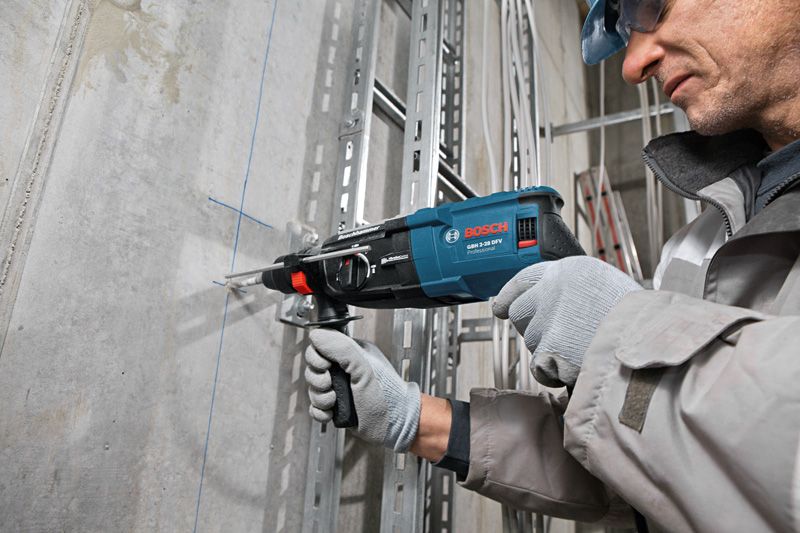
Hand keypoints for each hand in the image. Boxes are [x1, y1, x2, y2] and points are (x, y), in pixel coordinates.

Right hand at [304, 328, 420, 451]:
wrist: (395, 426)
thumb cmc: (389, 397)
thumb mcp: (364, 368)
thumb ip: (341, 348)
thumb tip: (318, 334)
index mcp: (352, 354)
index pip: (321, 347)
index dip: (317, 357)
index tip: (326, 366)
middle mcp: (345, 370)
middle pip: (313, 369)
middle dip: (318, 380)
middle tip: (330, 385)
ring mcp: (340, 389)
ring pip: (314, 389)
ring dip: (321, 398)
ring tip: (335, 401)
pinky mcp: (337, 406)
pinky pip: (316, 407)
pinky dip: (320, 411)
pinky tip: (331, 412)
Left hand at [493, 256, 641, 387]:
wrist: (653, 342)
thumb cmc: (640, 320)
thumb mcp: (608, 288)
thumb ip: (577, 293)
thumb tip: (556, 307)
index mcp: (570, 271)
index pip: (524, 279)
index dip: (509, 295)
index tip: (499, 305)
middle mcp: (553, 290)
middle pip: (520, 314)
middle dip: (533, 329)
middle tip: (560, 339)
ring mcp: (549, 319)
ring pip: (531, 342)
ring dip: (548, 352)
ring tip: (582, 350)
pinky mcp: (550, 348)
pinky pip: (540, 367)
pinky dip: (555, 373)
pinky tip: (579, 366)